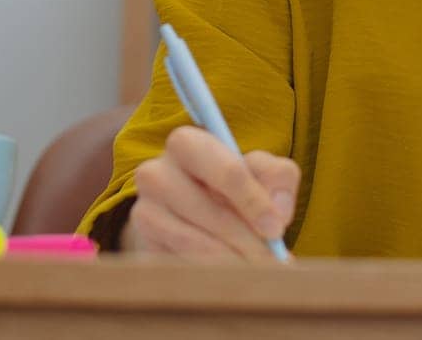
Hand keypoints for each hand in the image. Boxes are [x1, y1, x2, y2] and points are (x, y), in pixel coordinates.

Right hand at [123, 125, 298, 261]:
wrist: (193, 216)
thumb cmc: (231, 188)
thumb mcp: (261, 173)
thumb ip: (279, 178)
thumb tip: (278, 213)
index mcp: (186, 143)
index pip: (225, 170)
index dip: (253, 200)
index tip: (276, 229)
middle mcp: (155, 174)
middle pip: (209, 210)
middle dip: (246, 238)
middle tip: (273, 261)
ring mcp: (143, 213)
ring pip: (193, 243)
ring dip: (232, 261)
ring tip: (258, 271)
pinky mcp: (141, 248)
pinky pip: (179, 266)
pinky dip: (211, 275)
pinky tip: (231, 278)